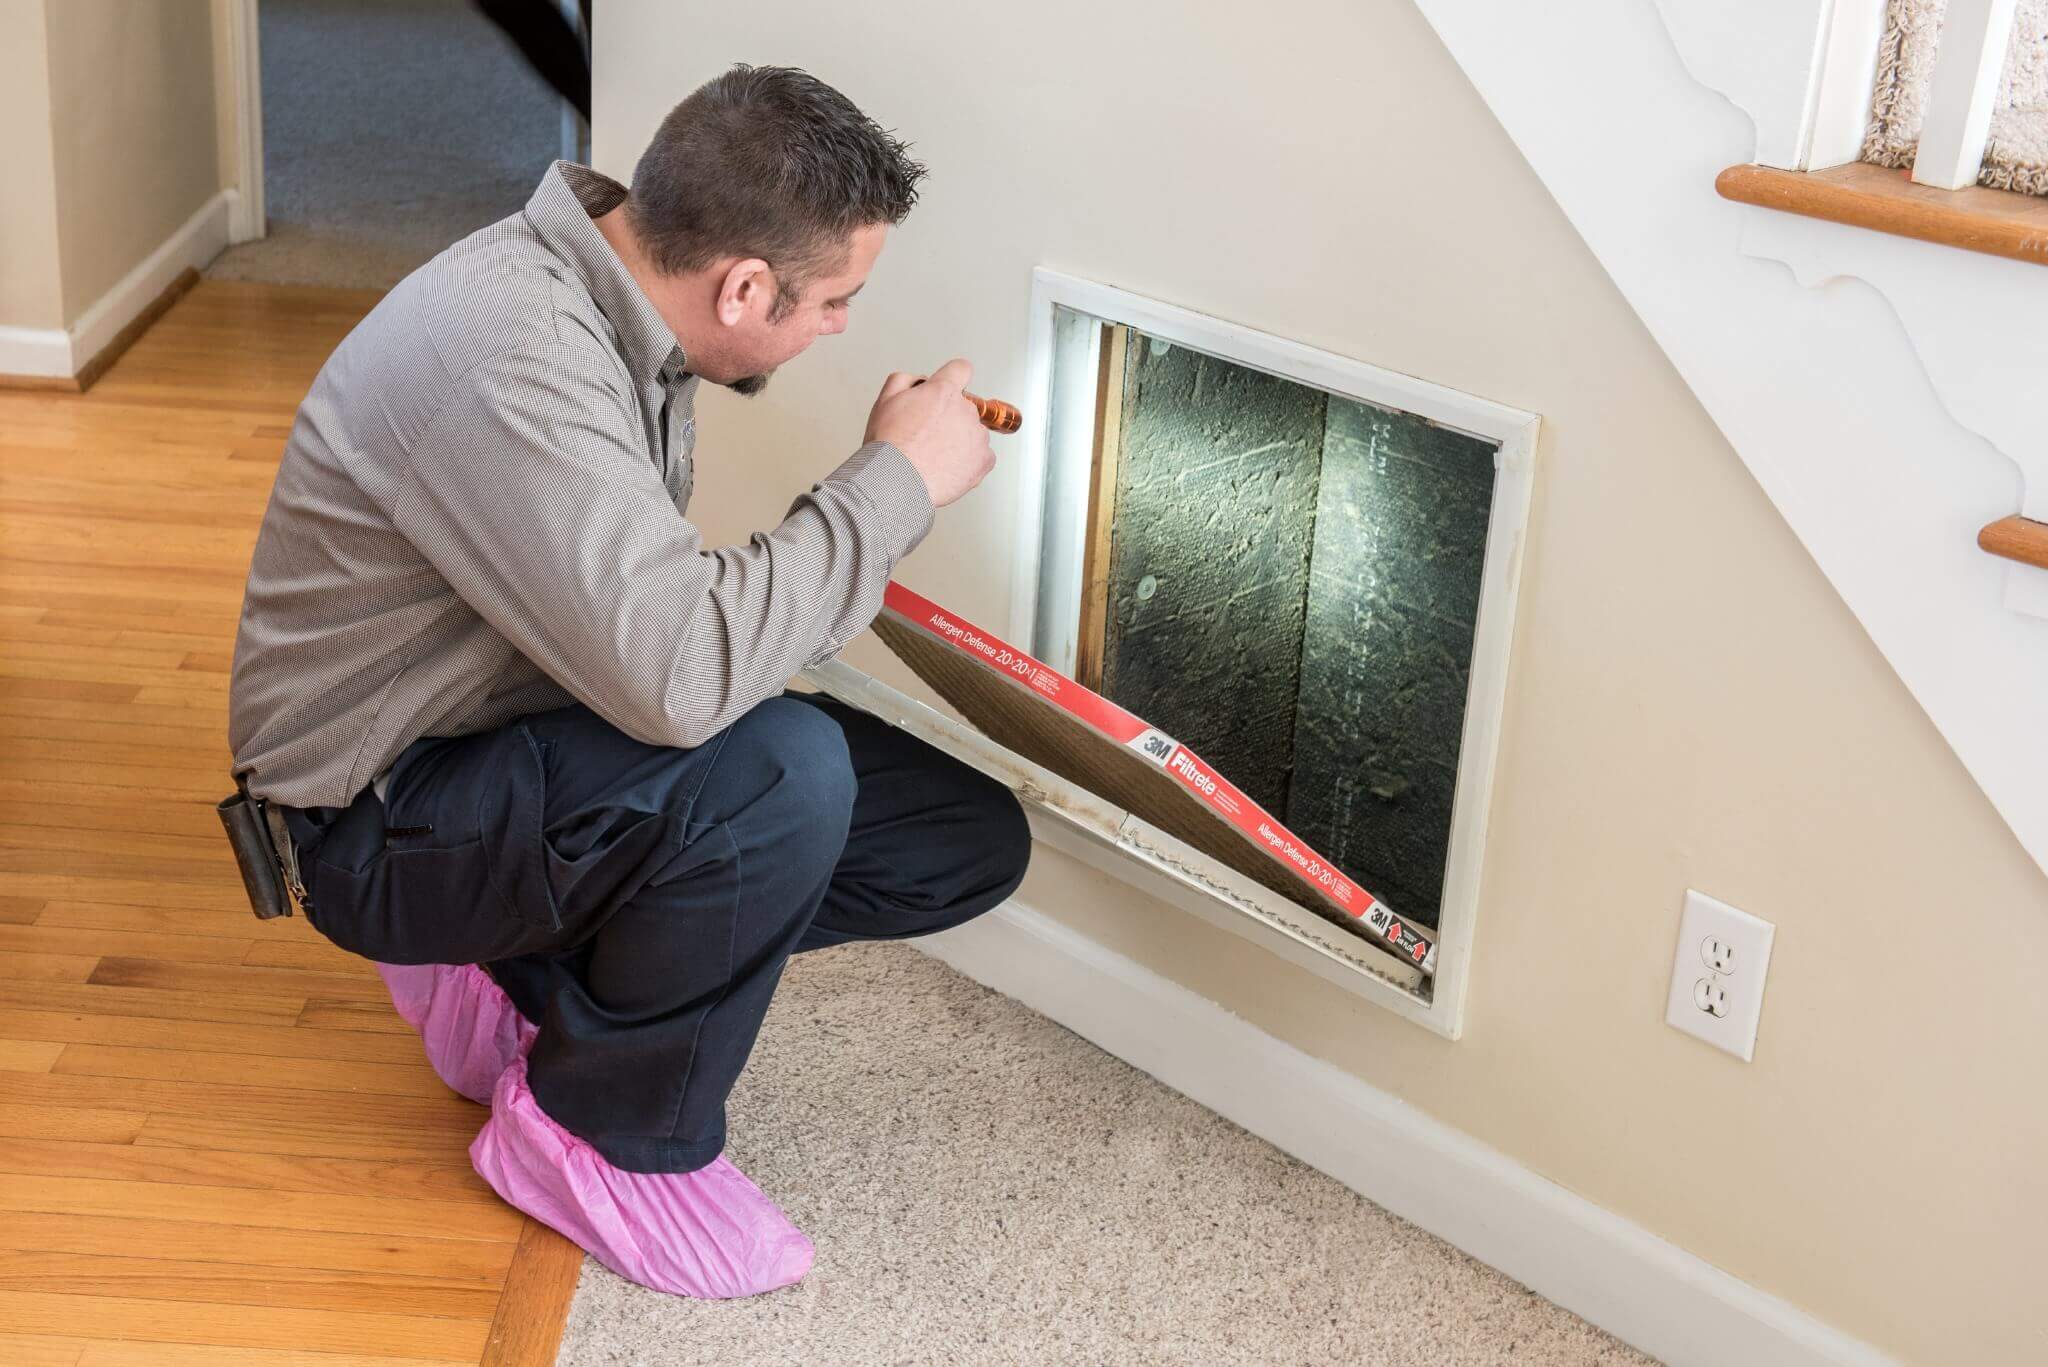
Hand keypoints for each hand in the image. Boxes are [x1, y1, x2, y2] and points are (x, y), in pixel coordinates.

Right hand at [864, 358, 995, 508]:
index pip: (960, 369)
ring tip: (935, 457)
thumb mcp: (885, 400)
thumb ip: (905, 381)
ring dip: (960, 441)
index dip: (953, 378)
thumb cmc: (889, 446)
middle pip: (964, 406)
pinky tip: (948, 468)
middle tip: (928, 435)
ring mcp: (978, 436)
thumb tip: (919, 380)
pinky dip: (970, 463)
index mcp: (943, 391)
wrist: (897, 481)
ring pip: (974, 432)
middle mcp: (965, 410)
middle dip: (949, 417)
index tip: (951, 387)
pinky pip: (982, 457)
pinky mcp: (984, 460)